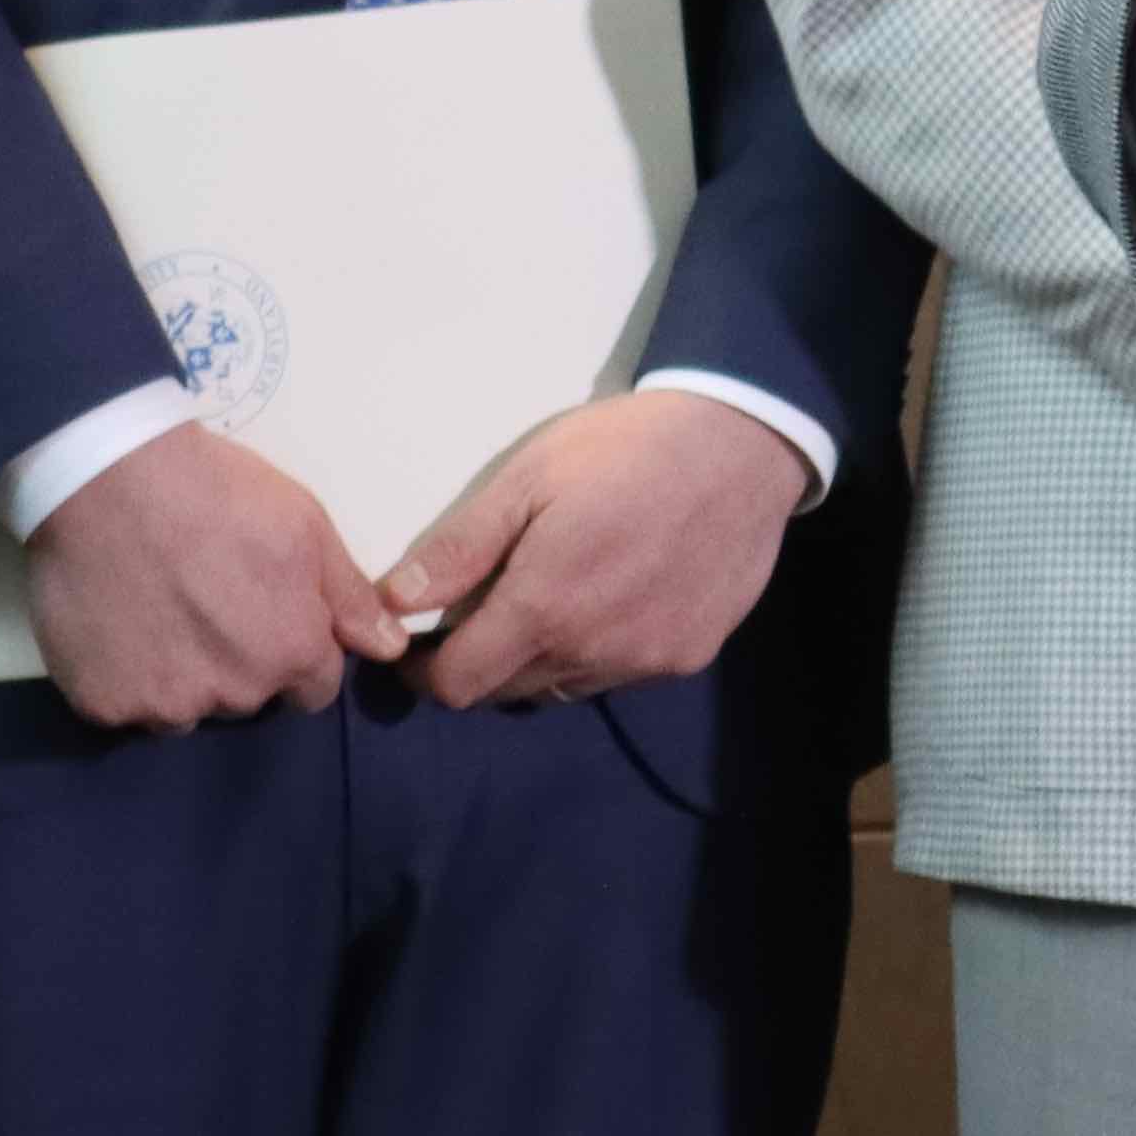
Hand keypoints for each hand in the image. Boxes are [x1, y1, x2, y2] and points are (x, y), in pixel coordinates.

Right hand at [28, 420, 391, 732]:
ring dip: (180, 676)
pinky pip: (124, 705)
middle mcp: (233, 695)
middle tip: (204, 602)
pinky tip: (116, 625)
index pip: (313, 688)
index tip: (266, 617)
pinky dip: (123, 676)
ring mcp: (162, 706)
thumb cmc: (217, 494)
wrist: (105, 480)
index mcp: (290, 655)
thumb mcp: (306, 528)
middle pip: (248, 696)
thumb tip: (391, 648)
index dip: (295, 652)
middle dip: (238, 663)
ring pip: (184, 708)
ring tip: (156, 612)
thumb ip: (350, 598)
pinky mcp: (101, 705)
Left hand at [382, 387, 810, 710]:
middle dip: (482, 662)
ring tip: (556, 601)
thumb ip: (459, 549)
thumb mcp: (527, 479)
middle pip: (507, 691)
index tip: (419, 646)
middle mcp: (594, 652)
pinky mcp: (689, 657)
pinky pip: (621, 674)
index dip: (425, 673)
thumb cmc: (625, 449)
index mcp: (543, 608)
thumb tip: (392, 604)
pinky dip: (600, 652)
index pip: (458, 685)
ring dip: (544, 659)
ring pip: (565, 687)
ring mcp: (647, 661)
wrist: (744, 445)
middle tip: (487, 610)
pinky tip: (616, 599)